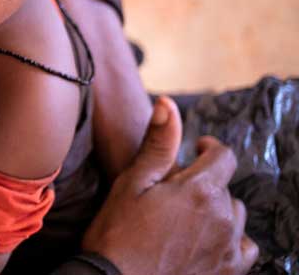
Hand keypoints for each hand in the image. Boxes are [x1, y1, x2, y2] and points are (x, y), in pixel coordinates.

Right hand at [83, 96, 258, 274]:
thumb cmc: (117, 232)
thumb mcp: (132, 182)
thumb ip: (157, 143)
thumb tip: (167, 103)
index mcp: (200, 190)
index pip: (223, 156)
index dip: (209, 148)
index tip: (196, 148)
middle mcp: (222, 217)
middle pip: (224, 187)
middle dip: (203, 182)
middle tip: (172, 190)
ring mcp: (227, 248)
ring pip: (234, 215)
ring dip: (216, 209)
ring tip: (186, 215)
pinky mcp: (228, 272)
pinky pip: (245, 248)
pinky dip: (231, 239)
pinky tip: (208, 239)